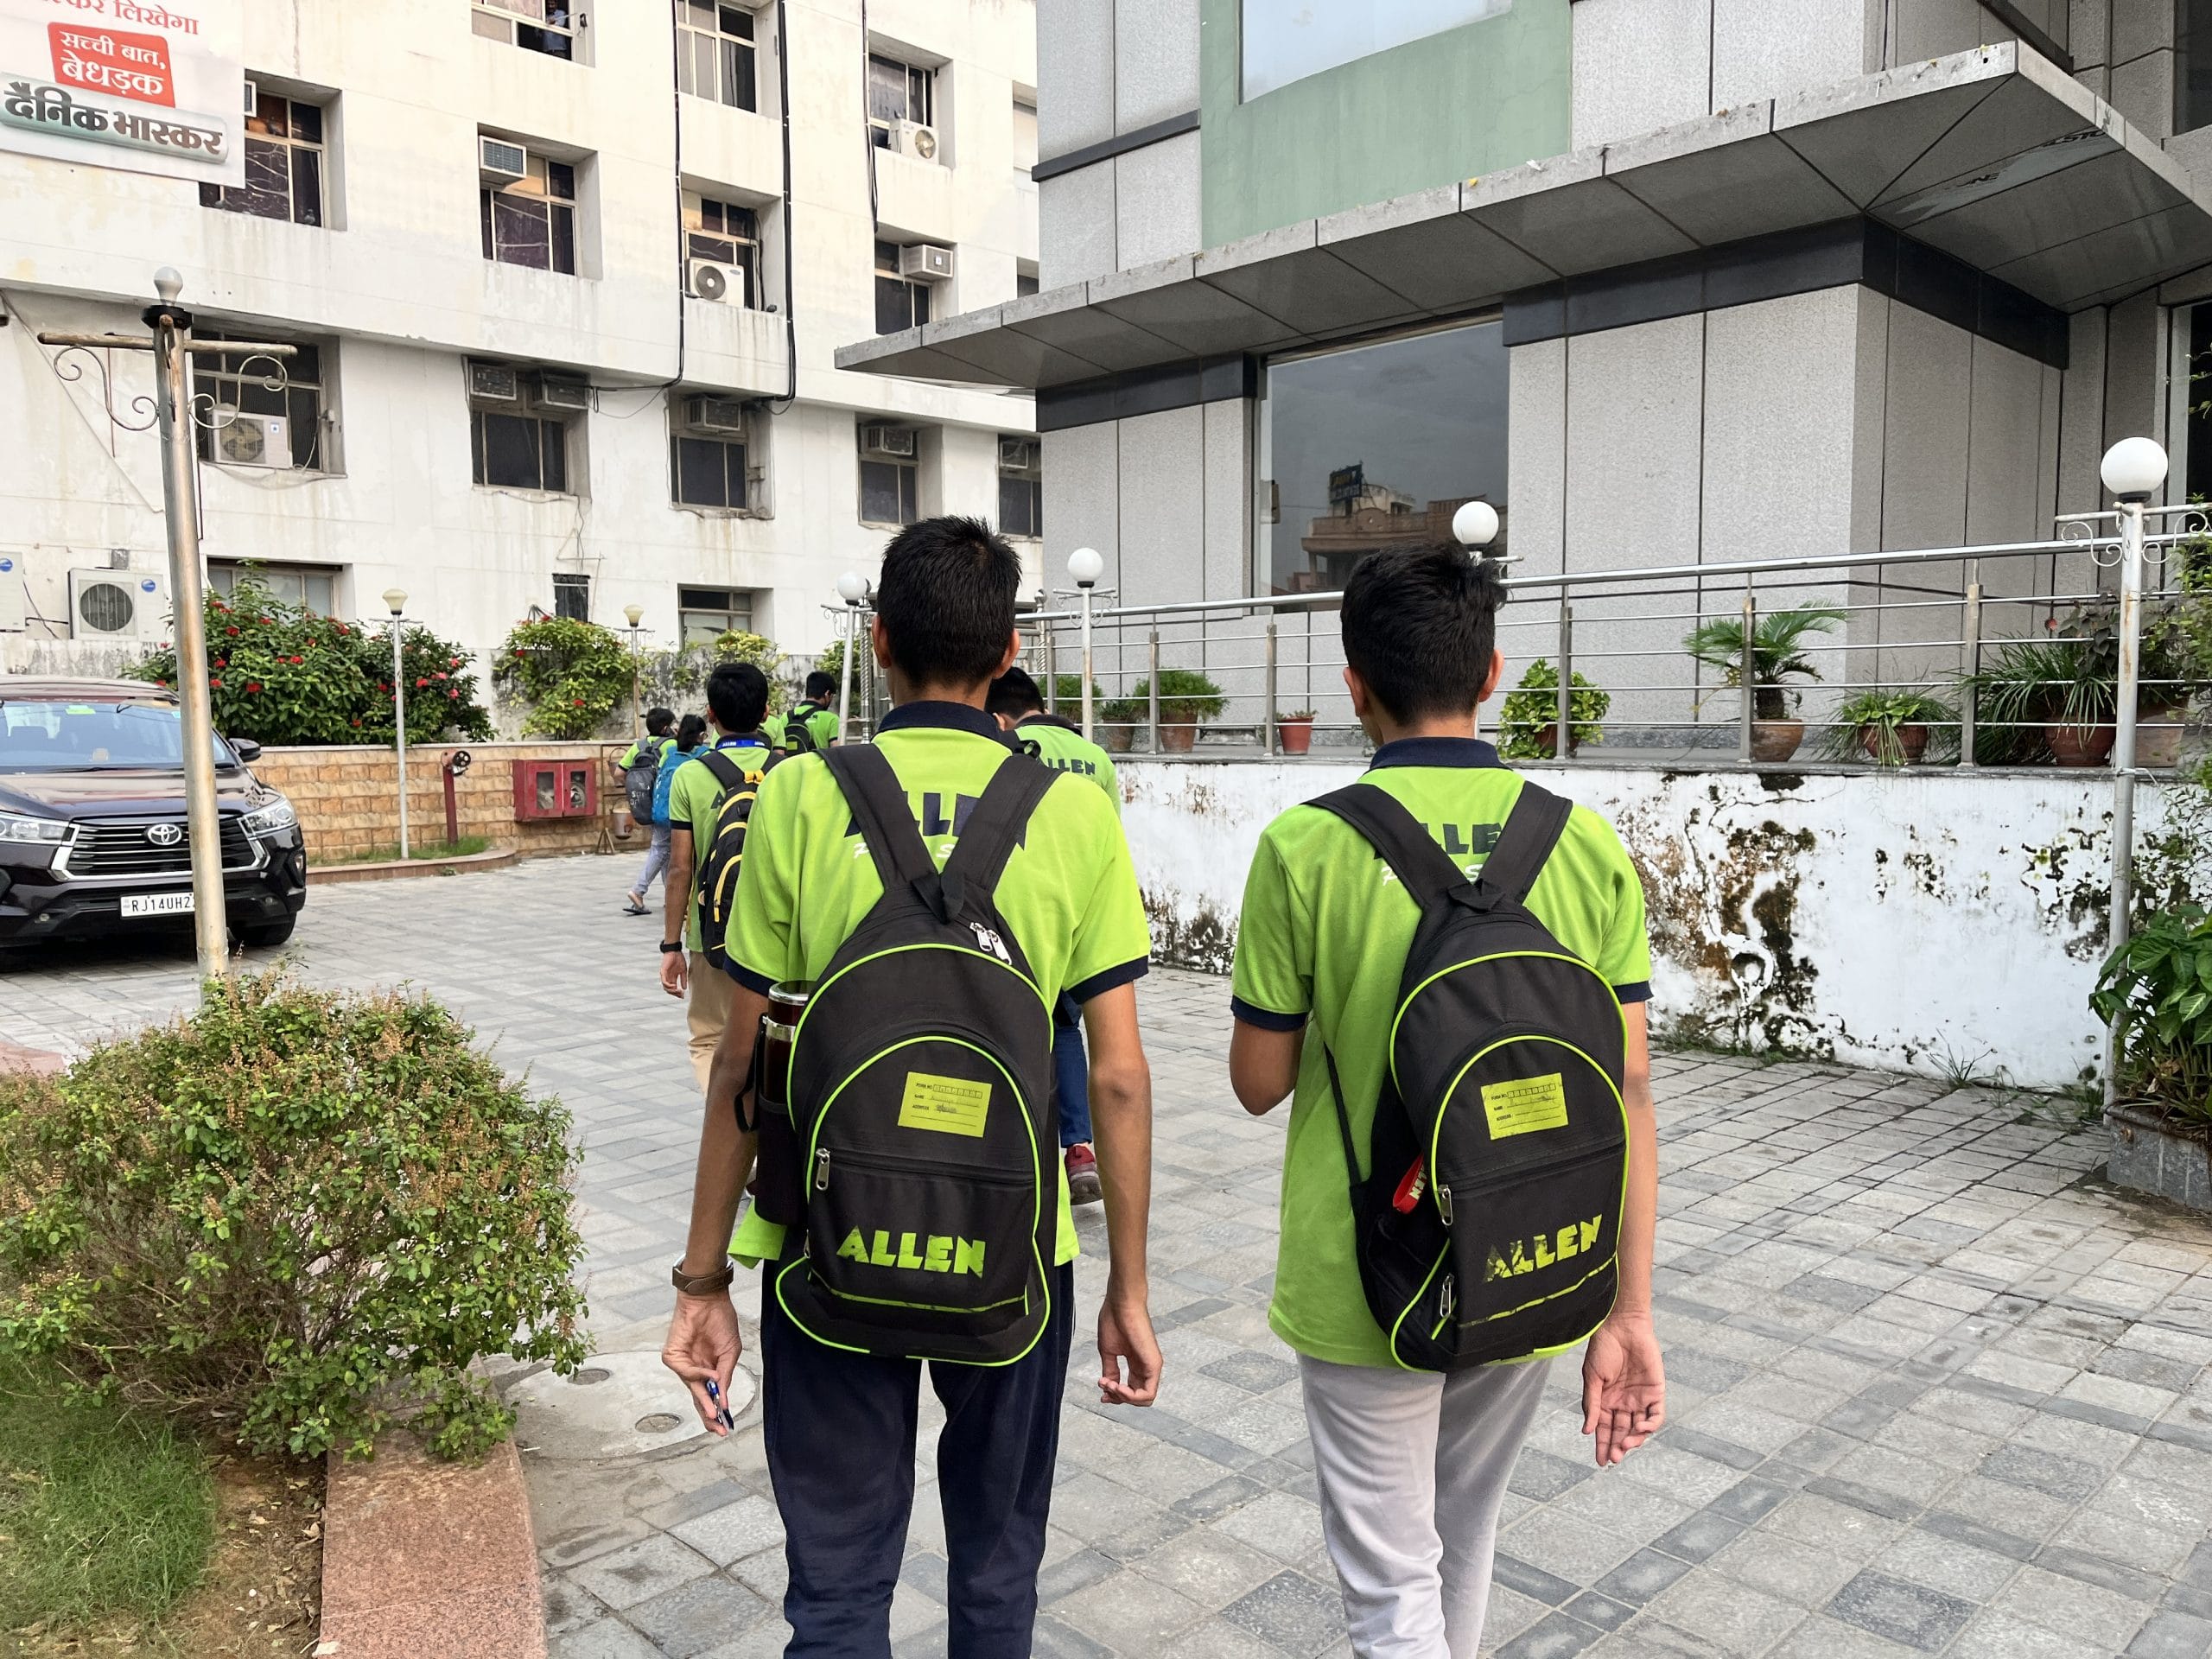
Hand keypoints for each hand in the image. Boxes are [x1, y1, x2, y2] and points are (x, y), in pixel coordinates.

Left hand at [660, 948, 687, 997]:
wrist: (675, 951)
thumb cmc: (679, 959)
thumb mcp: (683, 971)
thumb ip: (683, 979)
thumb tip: (685, 988)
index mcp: (672, 978)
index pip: (673, 989)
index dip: (677, 993)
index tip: (683, 996)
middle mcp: (668, 978)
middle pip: (669, 990)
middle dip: (675, 994)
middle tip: (681, 995)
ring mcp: (665, 975)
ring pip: (665, 987)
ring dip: (671, 991)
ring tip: (677, 991)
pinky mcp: (663, 972)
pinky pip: (664, 981)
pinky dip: (668, 985)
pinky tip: (674, 986)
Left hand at [662, 1289, 741, 1434]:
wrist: (708, 1300)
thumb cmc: (720, 1321)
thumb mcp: (730, 1353)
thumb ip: (725, 1376)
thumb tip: (724, 1400)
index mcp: (708, 1369)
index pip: (709, 1396)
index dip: (716, 1412)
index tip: (725, 1427)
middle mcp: (693, 1370)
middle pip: (698, 1399)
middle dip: (708, 1415)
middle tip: (718, 1429)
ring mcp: (682, 1364)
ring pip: (691, 1388)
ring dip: (704, 1401)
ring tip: (714, 1413)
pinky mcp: (672, 1356)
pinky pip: (685, 1372)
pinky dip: (699, 1375)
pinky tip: (711, 1375)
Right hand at [1097, 1287, 1160, 1406]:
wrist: (1121, 1303)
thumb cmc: (1114, 1320)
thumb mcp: (1109, 1351)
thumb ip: (1111, 1370)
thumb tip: (1109, 1386)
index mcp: (1136, 1364)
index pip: (1131, 1390)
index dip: (1115, 1397)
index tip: (1101, 1393)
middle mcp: (1146, 1367)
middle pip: (1138, 1398)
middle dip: (1118, 1399)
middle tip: (1104, 1390)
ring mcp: (1152, 1366)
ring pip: (1145, 1399)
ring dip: (1123, 1398)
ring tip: (1109, 1385)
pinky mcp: (1154, 1363)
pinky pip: (1148, 1393)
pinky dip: (1131, 1396)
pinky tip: (1117, 1386)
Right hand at [1582, 1310, 1664, 1465]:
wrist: (1622, 1326)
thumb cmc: (1603, 1348)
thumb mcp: (1592, 1377)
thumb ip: (1591, 1404)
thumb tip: (1587, 1431)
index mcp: (1605, 1400)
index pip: (1604, 1429)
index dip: (1602, 1445)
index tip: (1600, 1462)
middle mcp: (1623, 1402)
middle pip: (1621, 1432)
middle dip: (1617, 1447)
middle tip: (1613, 1458)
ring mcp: (1640, 1399)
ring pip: (1639, 1428)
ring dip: (1632, 1439)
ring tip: (1624, 1445)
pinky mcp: (1656, 1392)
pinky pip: (1655, 1416)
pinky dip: (1649, 1426)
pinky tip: (1639, 1429)